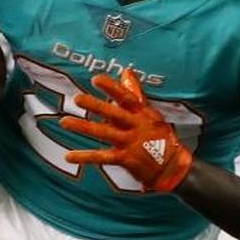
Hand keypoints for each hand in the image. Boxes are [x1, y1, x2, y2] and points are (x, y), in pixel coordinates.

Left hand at [59, 70, 192, 191]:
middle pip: (113, 114)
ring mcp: (130, 143)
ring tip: (64, 122)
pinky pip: (102, 157)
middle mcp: (135, 126)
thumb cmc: (160, 137)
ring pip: (104, 133)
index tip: (96, 79)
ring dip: (83, 127)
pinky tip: (69, 155)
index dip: (111, 88)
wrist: (174, 167)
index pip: (126, 97)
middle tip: (77, 98)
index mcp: (141, 114)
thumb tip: (126, 72)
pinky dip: (84, 157)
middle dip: (95, 105)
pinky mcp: (125, 159)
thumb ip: (135, 94)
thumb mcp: (151, 113)